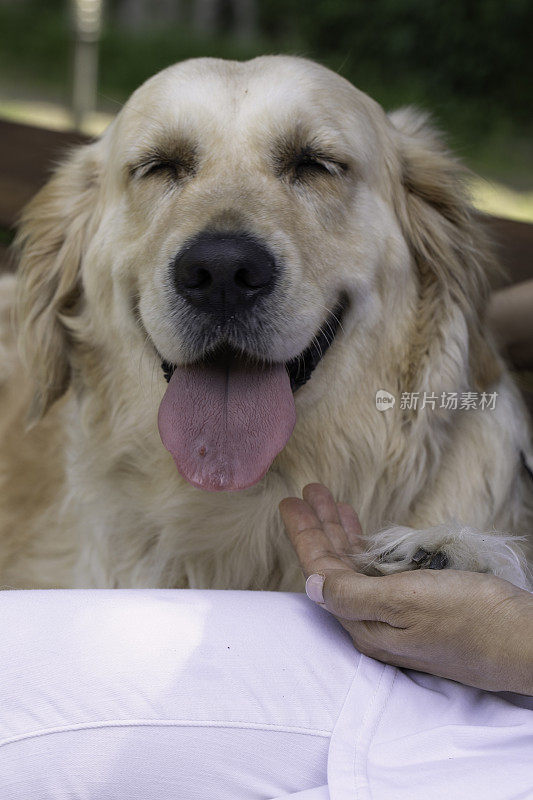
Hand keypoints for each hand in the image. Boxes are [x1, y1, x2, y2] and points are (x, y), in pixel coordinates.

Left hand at [279, 483, 532, 694]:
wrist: (523, 641)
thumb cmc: (469, 617)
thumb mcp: (406, 601)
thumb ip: (354, 593)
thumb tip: (310, 585)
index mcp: (365, 622)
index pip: (322, 571)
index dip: (304, 534)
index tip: (290, 502)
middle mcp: (375, 621)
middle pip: (337, 565)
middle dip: (321, 527)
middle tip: (308, 492)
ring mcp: (397, 614)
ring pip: (359, 565)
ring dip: (344, 531)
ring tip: (331, 501)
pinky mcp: (419, 606)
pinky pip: (381, 570)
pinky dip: (369, 545)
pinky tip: (365, 531)